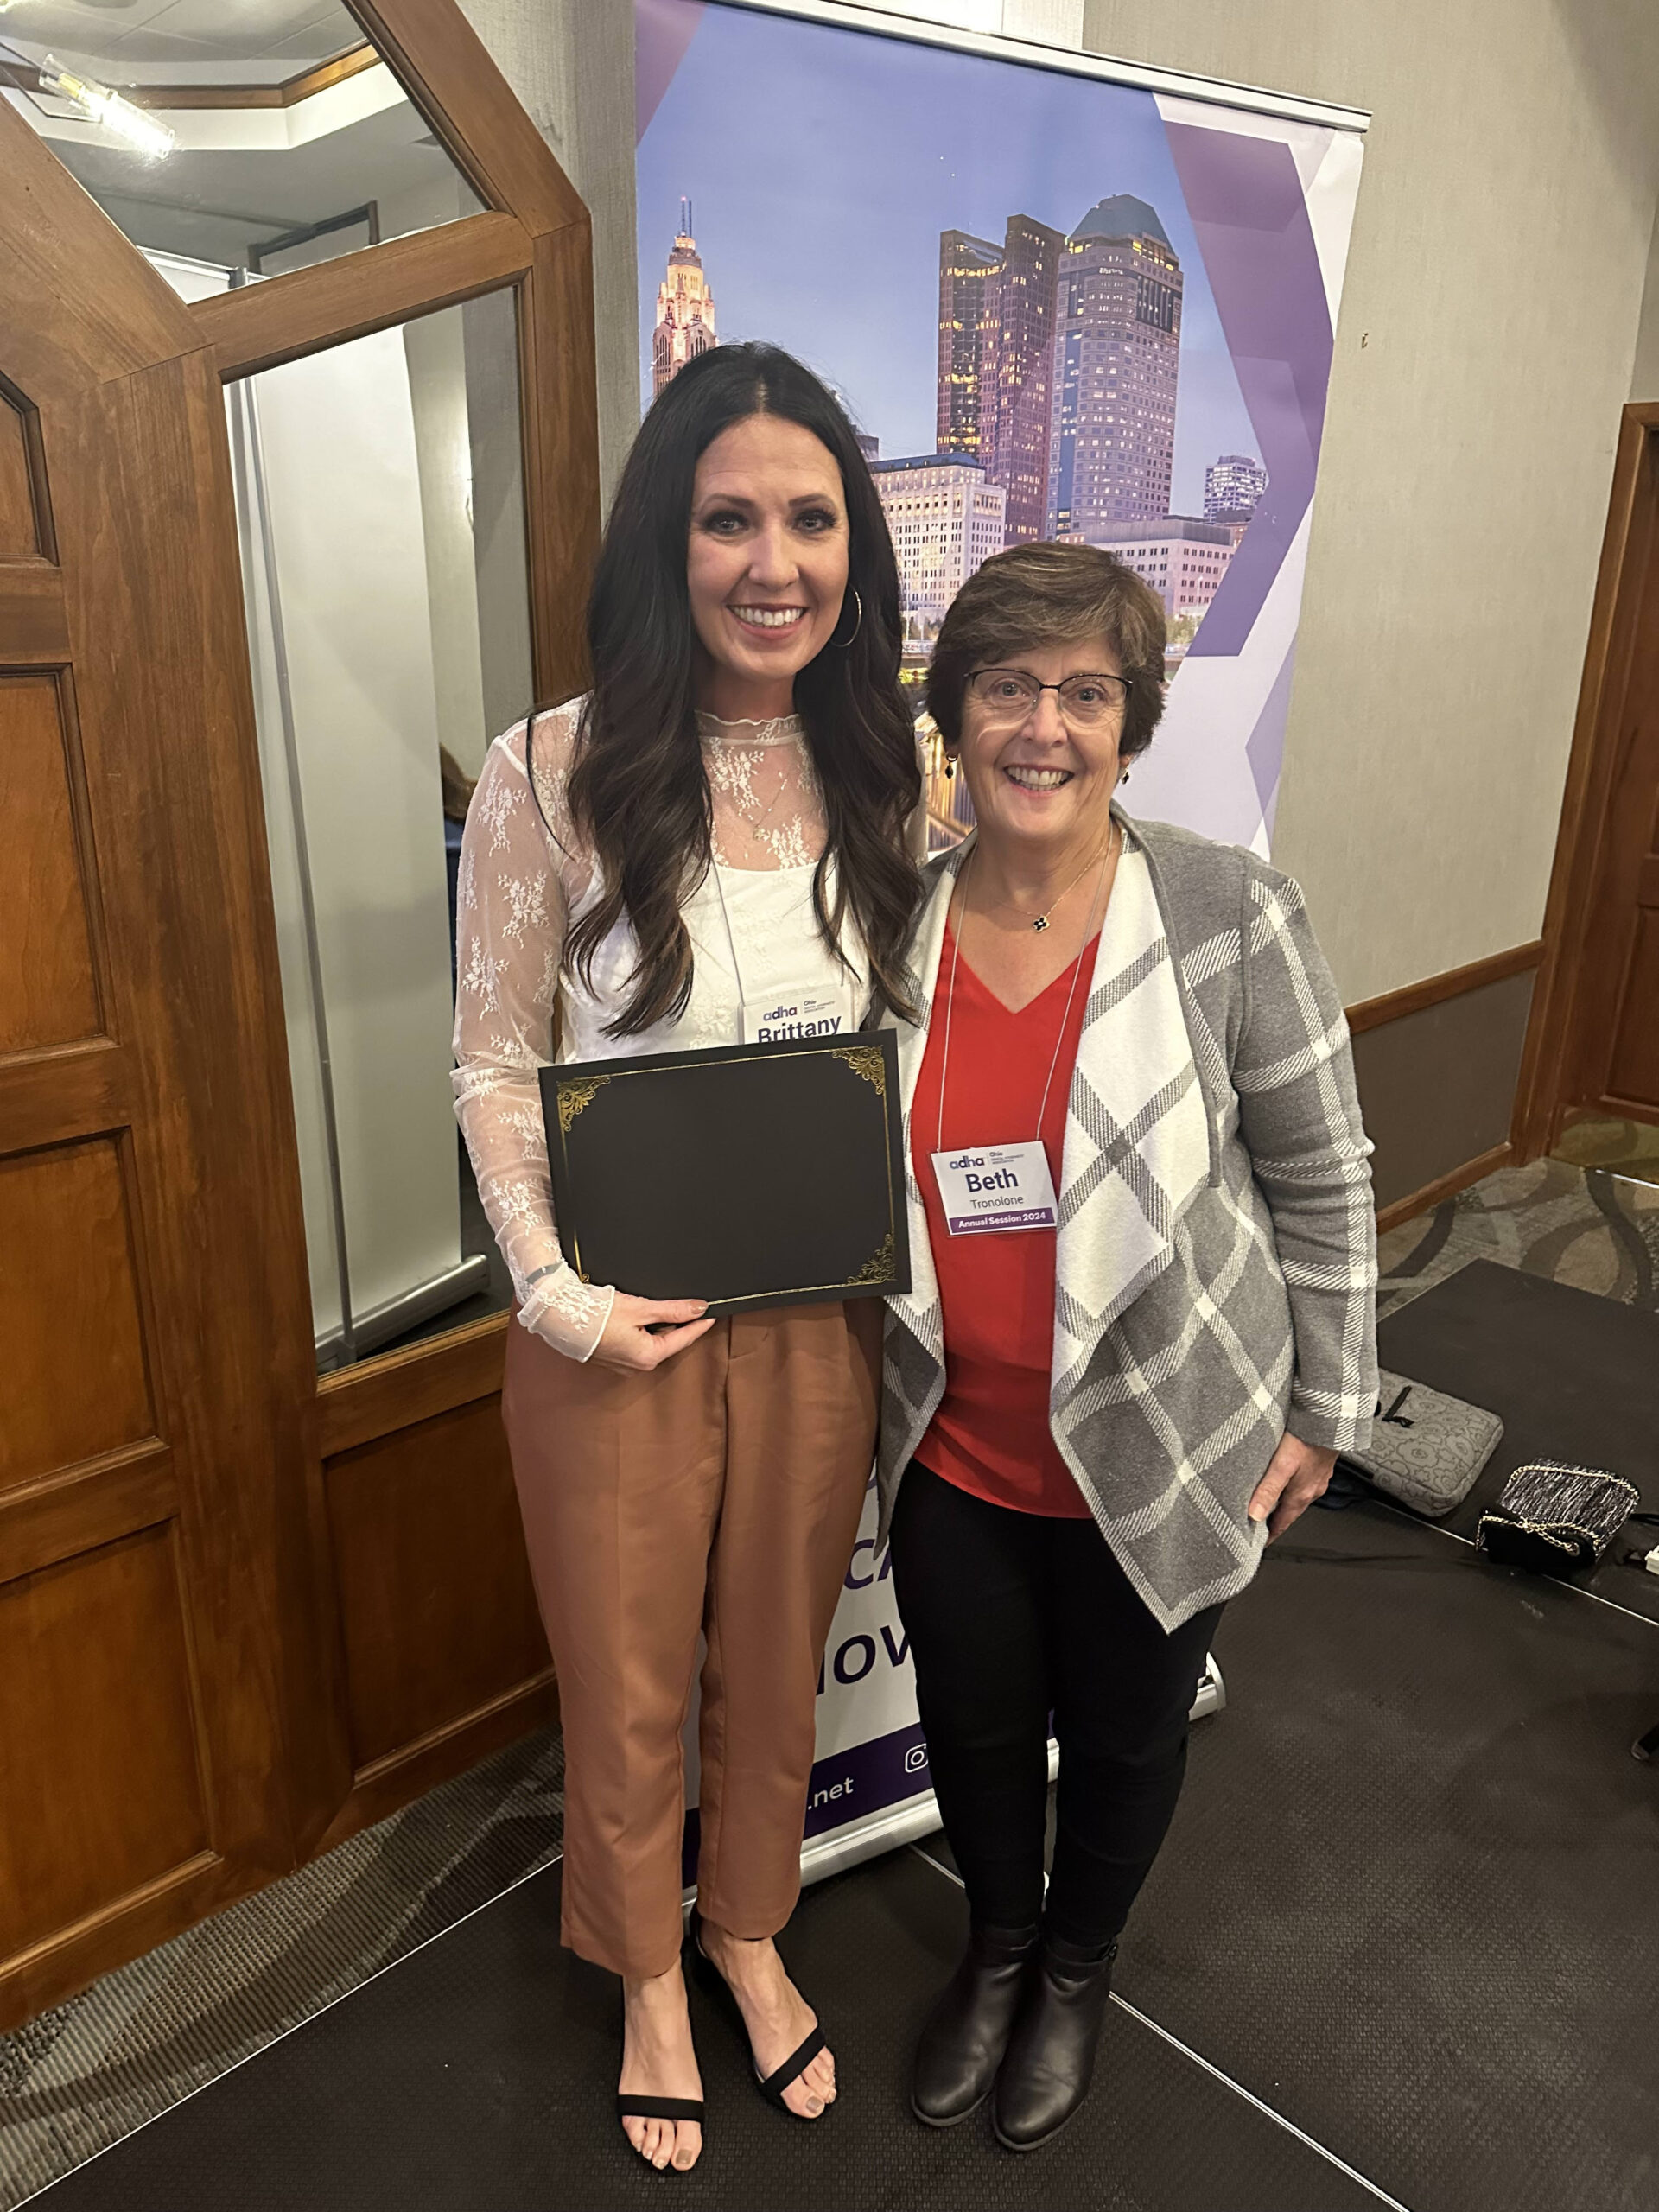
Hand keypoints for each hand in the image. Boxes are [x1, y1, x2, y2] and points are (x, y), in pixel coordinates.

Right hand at [589, 1292, 713, 1371]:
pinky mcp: (613, 1358)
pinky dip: (640, 1330)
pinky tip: (633, 1317)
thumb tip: (698, 1308)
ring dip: (655, 1325)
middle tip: (681, 1305)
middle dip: (674, 1323)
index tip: (711, 1313)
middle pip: (668, 1340)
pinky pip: (637, 1343)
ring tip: (647, 1308)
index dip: (699, 1324)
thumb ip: (673, 1310)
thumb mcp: (641, 1308)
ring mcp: (625, 1364)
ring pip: (652, 1341)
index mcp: (649, 1356)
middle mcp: (638, 1366)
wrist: (561, 1318)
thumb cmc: (597, 1315)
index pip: (684, 1339)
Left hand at [1247, 1433, 1337, 1540]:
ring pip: (1297, 1496)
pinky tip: (1287, 1476)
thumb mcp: (1281, 1466)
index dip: (1270, 1535)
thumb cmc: (1306, 1439)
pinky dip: (1293, 1485)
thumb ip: (1268, 1489)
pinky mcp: (1320, 1464)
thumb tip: (1255, 1515)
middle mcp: (1311, 1489)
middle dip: (1275, 1519)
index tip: (1259, 1544)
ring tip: (1269, 1501)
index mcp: (1301, 1495)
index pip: (1283, 1524)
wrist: (1330, 1419)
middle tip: (1259, 1523)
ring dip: (1283, 1501)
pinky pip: (1304, 1481)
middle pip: (1289, 1511)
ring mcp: (1317, 1477)